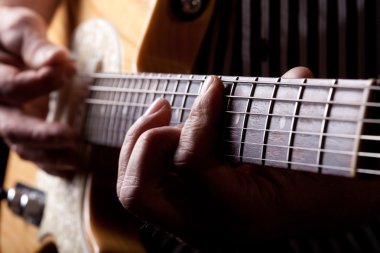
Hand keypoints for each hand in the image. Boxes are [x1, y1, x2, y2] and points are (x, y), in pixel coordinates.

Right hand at [0, 6, 77, 175]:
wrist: (8, 47)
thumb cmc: (12, 36)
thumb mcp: (20, 30)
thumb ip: (35, 45)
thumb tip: (59, 59)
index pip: (12, 87)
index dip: (40, 82)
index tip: (68, 70)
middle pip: (13, 128)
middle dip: (42, 136)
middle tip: (71, 136)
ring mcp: (12, 120)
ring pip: (23, 146)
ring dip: (50, 156)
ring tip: (75, 160)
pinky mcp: (26, 129)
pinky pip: (34, 151)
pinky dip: (51, 163)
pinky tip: (69, 170)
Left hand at [117, 69, 379, 249]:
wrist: (317, 209)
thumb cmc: (319, 181)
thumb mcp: (313, 150)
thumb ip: (301, 113)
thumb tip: (297, 76)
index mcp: (238, 215)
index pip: (191, 164)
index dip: (200, 115)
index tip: (215, 84)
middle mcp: (205, 226)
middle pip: (139, 192)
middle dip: (147, 141)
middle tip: (168, 107)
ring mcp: (190, 222)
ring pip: (134, 189)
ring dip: (139, 142)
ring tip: (163, 109)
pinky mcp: (185, 208)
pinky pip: (147, 181)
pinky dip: (147, 150)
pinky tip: (168, 126)